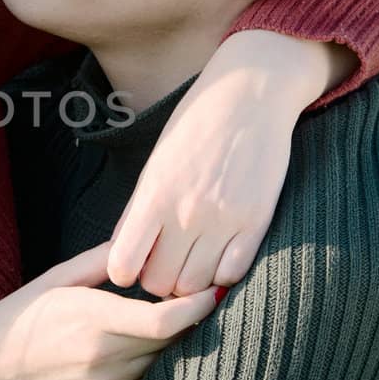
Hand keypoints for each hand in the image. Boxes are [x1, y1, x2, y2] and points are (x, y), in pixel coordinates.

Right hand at [0, 242, 218, 379]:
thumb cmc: (14, 322)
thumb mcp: (52, 280)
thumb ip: (99, 262)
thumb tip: (138, 243)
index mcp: (93, 319)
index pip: (166, 320)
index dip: (198, 307)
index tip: (213, 291)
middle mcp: (105, 358)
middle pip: (170, 340)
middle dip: (185, 320)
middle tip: (191, 298)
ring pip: (159, 363)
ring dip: (165, 344)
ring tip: (156, 323)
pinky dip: (142, 365)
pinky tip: (124, 352)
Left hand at [107, 31, 352, 295]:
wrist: (250, 94)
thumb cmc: (196, 125)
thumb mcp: (156, 162)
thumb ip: (138, 209)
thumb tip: (121, 252)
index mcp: (154, 194)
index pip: (123, 265)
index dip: (125, 272)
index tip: (134, 263)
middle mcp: (186, 211)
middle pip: (160, 283)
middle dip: (158, 279)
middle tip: (166, 262)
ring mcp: (224, 218)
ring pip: (195, 285)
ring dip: (191, 280)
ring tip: (193, 258)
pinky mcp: (257, 220)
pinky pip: (233, 273)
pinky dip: (223, 273)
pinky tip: (220, 254)